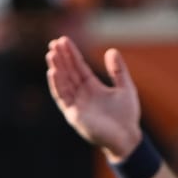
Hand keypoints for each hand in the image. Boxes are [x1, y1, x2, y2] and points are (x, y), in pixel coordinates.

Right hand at [45, 37, 143, 158]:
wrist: (127, 138)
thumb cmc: (127, 115)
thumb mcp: (126, 88)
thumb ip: (118, 70)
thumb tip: (112, 50)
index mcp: (92, 86)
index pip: (78, 66)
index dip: (71, 54)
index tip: (63, 39)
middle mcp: (82, 94)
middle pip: (68, 72)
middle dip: (61, 58)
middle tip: (53, 42)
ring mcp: (76, 104)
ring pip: (63, 83)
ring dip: (56, 68)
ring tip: (51, 54)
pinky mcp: (73, 115)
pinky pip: (62, 98)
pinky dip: (56, 85)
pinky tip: (52, 72)